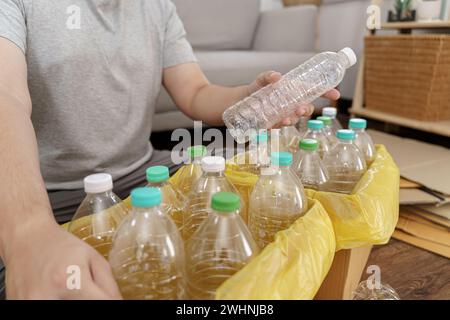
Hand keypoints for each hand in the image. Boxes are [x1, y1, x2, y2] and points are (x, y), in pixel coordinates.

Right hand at [4, 220, 121, 299]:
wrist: (26, 239)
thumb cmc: (59, 246)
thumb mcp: (93, 258)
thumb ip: (109, 285)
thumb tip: (119, 303)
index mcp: (70, 282)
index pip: (102, 304)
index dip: (112, 301)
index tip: (108, 297)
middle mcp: (47, 298)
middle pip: (83, 308)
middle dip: (89, 299)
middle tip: (85, 290)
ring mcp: (30, 304)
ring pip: (65, 309)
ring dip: (73, 299)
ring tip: (71, 290)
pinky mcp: (20, 306)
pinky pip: (48, 308)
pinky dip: (58, 300)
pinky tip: (56, 292)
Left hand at [248, 71, 339, 126]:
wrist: (242, 101)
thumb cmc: (257, 88)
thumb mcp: (262, 80)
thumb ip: (268, 76)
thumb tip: (276, 77)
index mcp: (294, 91)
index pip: (314, 92)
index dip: (326, 93)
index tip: (335, 94)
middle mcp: (292, 104)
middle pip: (307, 109)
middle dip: (307, 110)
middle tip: (300, 109)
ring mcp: (284, 115)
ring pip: (295, 120)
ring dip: (293, 120)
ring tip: (286, 119)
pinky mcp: (274, 124)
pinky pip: (279, 127)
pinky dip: (278, 126)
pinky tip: (273, 124)